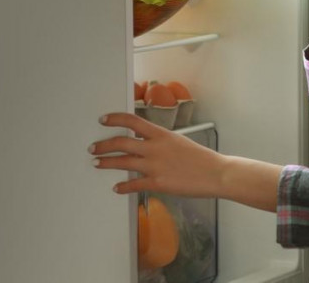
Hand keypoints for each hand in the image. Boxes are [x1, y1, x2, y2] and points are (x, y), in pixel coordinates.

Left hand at [90, 113, 224, 196]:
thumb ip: (160, 142)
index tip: (103, 120)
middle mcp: (155, 147)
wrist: (215, 173)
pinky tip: (116, 187)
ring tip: (97, 163)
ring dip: (106, 163)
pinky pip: (133, 185)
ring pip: (123, 162)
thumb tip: (145, 143)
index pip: (133, 121)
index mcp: (162, 134)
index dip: (115, 119)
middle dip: (103, 145)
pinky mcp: (158, 183)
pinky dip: (122, 186)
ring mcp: (155, 166)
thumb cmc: (199, 157)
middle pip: (121, 142)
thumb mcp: (178, 141)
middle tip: (93, 147)